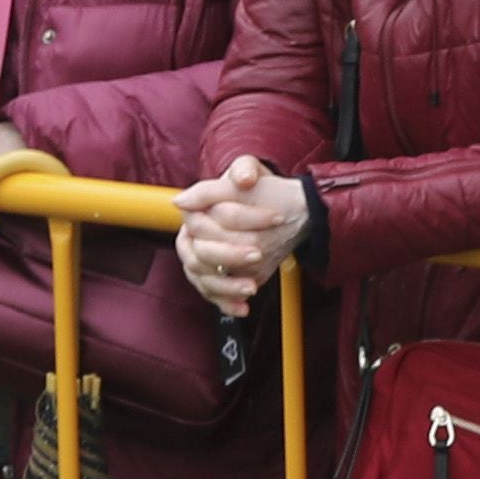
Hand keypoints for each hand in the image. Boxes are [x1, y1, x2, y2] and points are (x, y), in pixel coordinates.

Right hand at [170, 157, 312, 312]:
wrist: (285, 212)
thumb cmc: (262, 191)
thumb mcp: (251, 172)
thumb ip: (241, 169)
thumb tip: (232, 181)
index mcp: (195, 214)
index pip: (205, 223)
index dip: (239, 220)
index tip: (275, 217)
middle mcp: (194, 240)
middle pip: (200, 255)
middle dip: (229, 256)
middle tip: (258, 253)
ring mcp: (204, 262)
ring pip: (203, 279)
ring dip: (226, 286)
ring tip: (252, 288)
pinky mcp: (217, 279)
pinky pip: (214, 296)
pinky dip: (227, 304)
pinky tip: (243, 309)